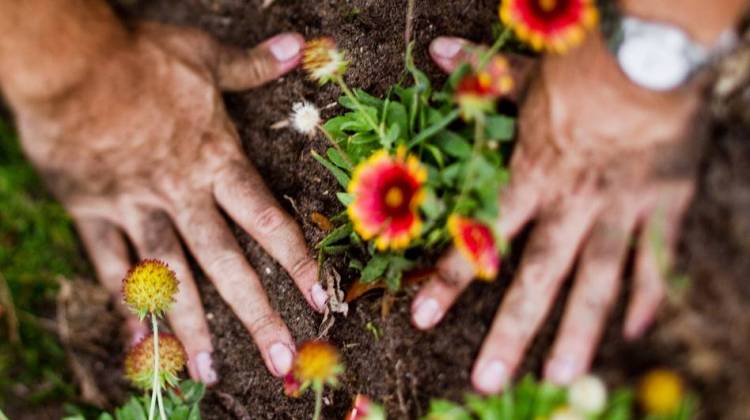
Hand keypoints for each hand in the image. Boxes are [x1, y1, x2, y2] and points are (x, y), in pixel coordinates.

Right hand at [10, 23, 327, 383]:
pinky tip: (139, 343)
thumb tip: (295, 48)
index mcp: (217, 162)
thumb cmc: (141, 58)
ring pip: (171, 277)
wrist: (69, 62)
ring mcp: (137, 208)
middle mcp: (183, 195)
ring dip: (191, 327)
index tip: (320, 301)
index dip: (299, 262)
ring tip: (209, 371)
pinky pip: (111, 267)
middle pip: (227, 265)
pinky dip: (126, 304)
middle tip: (281, 360)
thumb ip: (251, 65)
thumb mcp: (203, 57)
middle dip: (257, 315)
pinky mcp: (93, 212)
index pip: (268, 221)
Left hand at [412, 34, 699, 392]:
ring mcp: (618, 212)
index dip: (448, 278)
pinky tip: (635, 331)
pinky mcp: (662, 207)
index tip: (420, 315)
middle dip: (509, 333)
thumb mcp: (526, 70)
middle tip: (487, 381)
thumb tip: (438, 53)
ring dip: (577, 334)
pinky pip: (655, 261)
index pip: (480, 238)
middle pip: (535, 279)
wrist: (653, 57)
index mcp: (531, 177)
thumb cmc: (583, 65)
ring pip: (596, 284)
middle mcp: (571, 206)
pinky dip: (647, 295)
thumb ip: (481, 75)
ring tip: (560, 376)